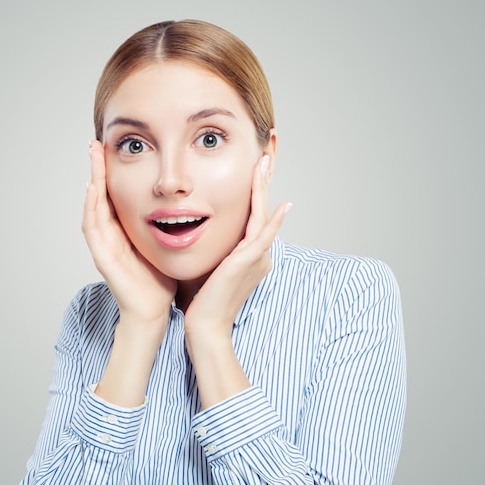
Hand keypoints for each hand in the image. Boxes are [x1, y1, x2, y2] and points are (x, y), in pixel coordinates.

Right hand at [82, 141, 176, 326]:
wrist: (152, 312)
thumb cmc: (159, 280)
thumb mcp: (164, 244)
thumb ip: (168, 225)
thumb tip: (190, 201)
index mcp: (124, 230)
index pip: (116, 194)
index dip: (113, 170)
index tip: (116, 145)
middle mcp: (110, 235)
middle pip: (100, 194)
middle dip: (97, 167)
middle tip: (96, 141)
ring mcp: (103, 246)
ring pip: (93, 206)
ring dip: (92, 179)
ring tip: (93, 154)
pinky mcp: (102, 258)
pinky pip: (93, 228)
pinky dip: (92, 207)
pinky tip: (94, 188)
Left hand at [185, 153, 290, 350]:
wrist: (205, 325)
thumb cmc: (203, 299)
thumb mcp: (210, 267)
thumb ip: (215, 251)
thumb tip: (203, 234)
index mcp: (250, 256)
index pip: (254, 218)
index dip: (255, 193)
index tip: (252, 172)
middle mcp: (258, 256)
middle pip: (262, 212)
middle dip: (262, 184)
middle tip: (263, 159)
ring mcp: (255, 260)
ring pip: (263, 218)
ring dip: (264, 191)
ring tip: (265, 166)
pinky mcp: (247, 264)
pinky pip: (262, 237)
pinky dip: (273, 221)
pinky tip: (281, 206)